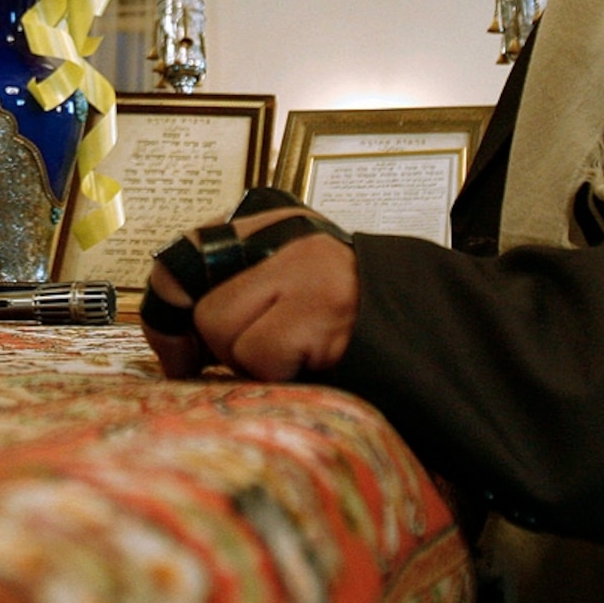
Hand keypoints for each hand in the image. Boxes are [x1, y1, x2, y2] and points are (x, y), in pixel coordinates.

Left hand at [141, 205, 359, 382]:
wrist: (435, 332)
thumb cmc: (352, 326)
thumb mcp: (289, 293)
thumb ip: (236, 296)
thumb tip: (172, 343)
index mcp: (274, 227)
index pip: (183, 255)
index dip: (168, 312)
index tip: (179, 352)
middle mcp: (287, 238)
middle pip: (203, 308)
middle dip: (227, 349)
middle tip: (269, 357)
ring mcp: (305, 270)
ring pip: (224, 332)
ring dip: (255, 363)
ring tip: (299, 356)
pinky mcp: (321, 306)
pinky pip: (260, 355)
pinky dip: (281, 375)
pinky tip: (316, 364)